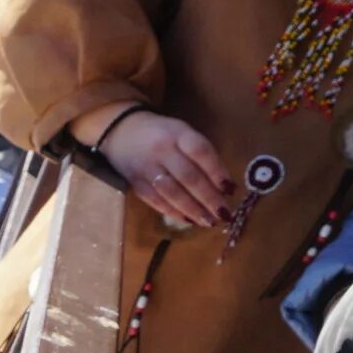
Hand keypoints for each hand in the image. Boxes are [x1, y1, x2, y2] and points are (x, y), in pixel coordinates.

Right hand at [94, 109, 231, 231]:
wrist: (121, 131)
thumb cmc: (162, 134)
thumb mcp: (182, 133)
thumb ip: (200, 154)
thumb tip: (222, 186)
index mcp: (178, 133)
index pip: (201, 152)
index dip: (217, 171)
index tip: (231, 190)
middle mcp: (162, 150)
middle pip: (188, 177)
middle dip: (208, 198)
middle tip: (224, 214)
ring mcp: (146, 167)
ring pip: (172, 192)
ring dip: (192, 209)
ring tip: (209, 222)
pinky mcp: (135, 183)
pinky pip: (156, 201)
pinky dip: (173, 212)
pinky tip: (188, 220)